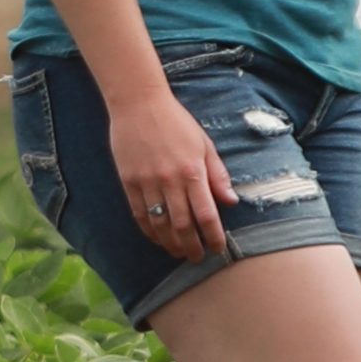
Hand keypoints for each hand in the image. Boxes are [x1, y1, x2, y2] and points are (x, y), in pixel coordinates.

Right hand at [106, 82, 236, 266]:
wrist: (138, 103)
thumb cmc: (176, 122)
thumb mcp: (204, 144)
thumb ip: (217, 175)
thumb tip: (231, 202)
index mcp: (193, 171)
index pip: (206, 215)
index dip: (214, 237)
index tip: (218, 248)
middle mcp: (170, 180)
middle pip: (183, 226)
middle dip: (192, 247)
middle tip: (198, 258)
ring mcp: (147, 182)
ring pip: (160, 225)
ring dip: (171, 244)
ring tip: (179, 252)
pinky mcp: (128, 182)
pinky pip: (140, 215)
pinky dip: (150, 231)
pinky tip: (158, 238)